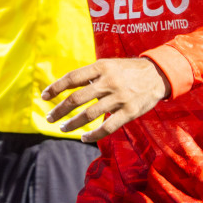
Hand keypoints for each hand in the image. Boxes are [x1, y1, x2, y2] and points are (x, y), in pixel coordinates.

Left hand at [43, 57, 170, 142]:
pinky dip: (93, 135)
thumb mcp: (108, 65)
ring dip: (72, 123)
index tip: (43, 97)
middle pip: (76, 98)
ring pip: (89, 114)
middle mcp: (108, 82)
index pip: (72, 78)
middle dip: (59, 110)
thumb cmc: (127, 70)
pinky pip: (108, 127)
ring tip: (62, 128)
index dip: (55, 88)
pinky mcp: (129, 112)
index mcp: (100, 67)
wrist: (158, 74)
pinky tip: (83, 138)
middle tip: (49, 118)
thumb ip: (90, 75)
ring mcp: (119, 97)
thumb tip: (66, 87)